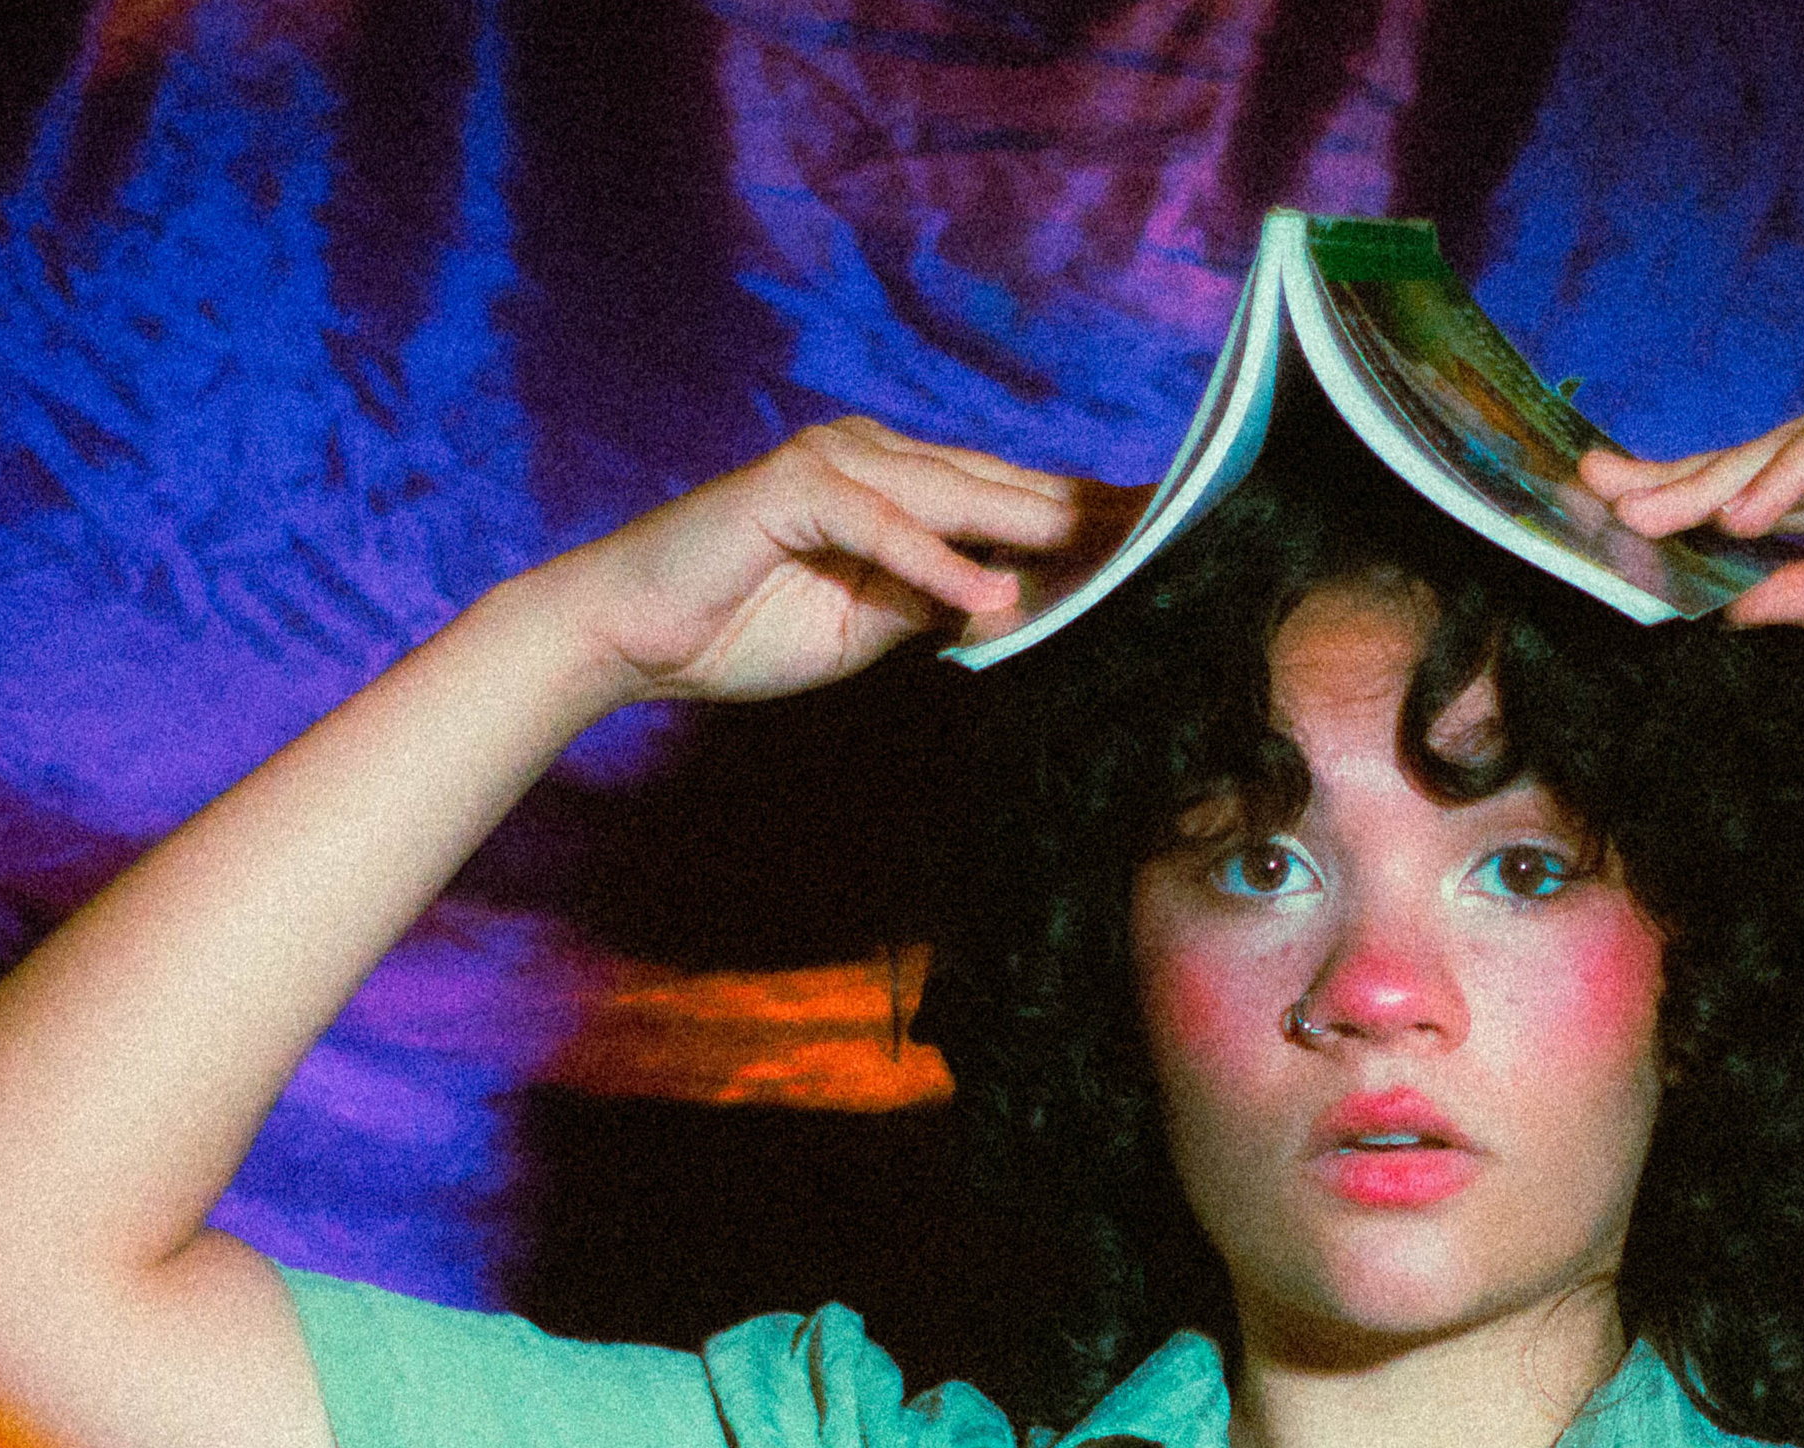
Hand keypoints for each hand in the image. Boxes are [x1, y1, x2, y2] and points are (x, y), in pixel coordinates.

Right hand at [538, 416, 1099, 707]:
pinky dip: (935, 562)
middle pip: (993, 483)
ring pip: (949, 493)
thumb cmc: (740, 627)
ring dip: (1030, 523)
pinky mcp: (790, 490)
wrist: (635, 632)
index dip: (1077, 515)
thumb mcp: (866, 630)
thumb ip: (935, 607)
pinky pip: (879, 526)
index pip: (1000, 498)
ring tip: (1107, 546)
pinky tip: (993, 592)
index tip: (1155, 533)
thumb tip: (1019, 603)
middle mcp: (867, 457)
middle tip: (1168, 522)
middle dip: (1080, 507)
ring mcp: (829, 464)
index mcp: (891, 484)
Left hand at [1579, 378, 1803, 701]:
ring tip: (1652, 514)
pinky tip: (1741, 514)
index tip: (1622, 516)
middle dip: (1683, 473)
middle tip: (1597, 489)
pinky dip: (1795, 470)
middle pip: (1770, 455)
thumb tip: (1732, 605)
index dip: (1700, 500)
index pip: (1775, 489)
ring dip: (1723, 475)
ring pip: (1801, 440)